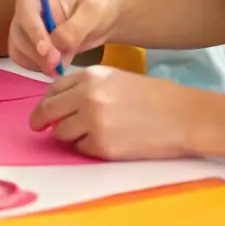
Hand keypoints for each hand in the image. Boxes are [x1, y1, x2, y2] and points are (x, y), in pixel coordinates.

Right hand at [9, 0, 121, 74]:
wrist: (106, 14)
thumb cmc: (99, 5)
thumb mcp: (91, 13)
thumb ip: (73, 30)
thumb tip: (56, 46)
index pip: (27, 17)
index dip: (36, 37)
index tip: (50, 56)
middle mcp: (24, 9)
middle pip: (20, 37)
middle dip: (38, 54)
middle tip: (58, 68)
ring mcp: (26, 27)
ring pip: (20, 51)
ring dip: (39, 63)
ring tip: (61, 67)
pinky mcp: (30, 43)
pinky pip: (26, 60)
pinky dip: (39, 67)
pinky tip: (57, 66)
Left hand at [30, 66, 200, 160]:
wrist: (183, 117)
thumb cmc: (153, 97)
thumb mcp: (115, 79)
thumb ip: (86, 87)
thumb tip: (59, 103)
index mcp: (91, 76)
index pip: (52, 89)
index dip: (45, 101)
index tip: (43, 111)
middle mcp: (87, 97)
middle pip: (48, 111)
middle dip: (42, 121)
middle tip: (40, 128)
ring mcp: (94, 123)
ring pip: (61, 133)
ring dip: (69, 135)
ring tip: (90, 133)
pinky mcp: (103, 147)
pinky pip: (81, 149)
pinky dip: (88, 148)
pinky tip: (107, 141)